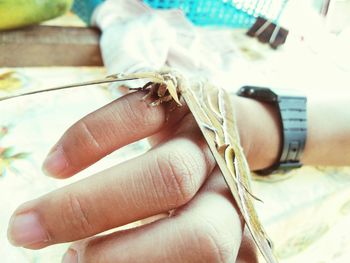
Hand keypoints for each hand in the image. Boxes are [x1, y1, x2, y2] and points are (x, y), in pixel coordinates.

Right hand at [7, 91, 279, 261]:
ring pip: (171, 174)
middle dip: (118, 257)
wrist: (223, 120)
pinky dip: (91, 140)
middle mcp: (231, 186)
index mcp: (234, 225)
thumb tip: (91, 255)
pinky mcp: (186, 98)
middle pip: (200, 234)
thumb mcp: (187, 218)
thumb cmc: (196, 183)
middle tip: (57, 258)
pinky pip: (144, 115)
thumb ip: (166, 242)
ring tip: (30, 224)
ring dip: (90, 206)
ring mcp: (211, 138)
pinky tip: (55, 165)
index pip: (208, 256)